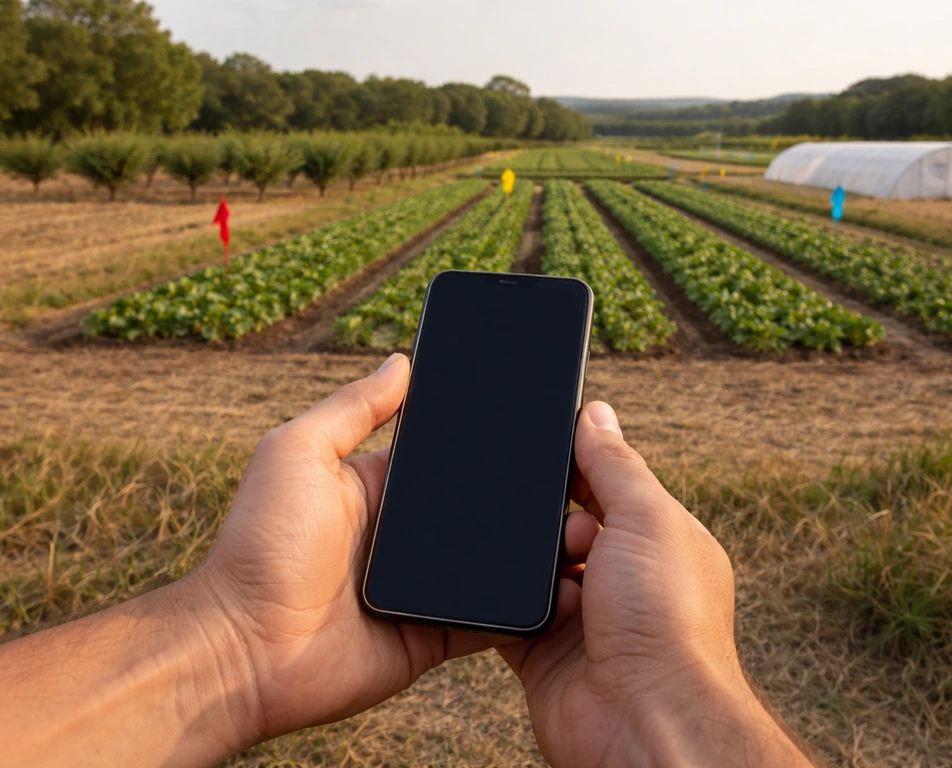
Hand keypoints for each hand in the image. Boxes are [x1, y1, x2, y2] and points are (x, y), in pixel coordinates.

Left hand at [193, 353, 580, 742]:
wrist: (244, 651)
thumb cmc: (260, 546)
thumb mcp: (297, 454)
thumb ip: (351, 410)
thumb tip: (401, 361)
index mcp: (380, 488)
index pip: (446, 456)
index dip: (485, 439)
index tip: (535, 416)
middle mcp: (407, 536)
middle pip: (479, 508)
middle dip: (522, 495)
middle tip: (576, 477)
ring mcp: (424, 588)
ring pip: (495, 562)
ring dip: (532, 550)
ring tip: (582, 528)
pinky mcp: (435, 636)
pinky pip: (490, 620)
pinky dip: (522, 611)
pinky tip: (561, 588)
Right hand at [499, 402, 814, 767]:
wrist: (644, 719)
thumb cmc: (667, 620)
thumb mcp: (648, 518)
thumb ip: (616, 463)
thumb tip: (596, 413)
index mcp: (658, 541)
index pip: (611, 485)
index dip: (581, 464)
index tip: (548, 444)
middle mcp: (622, 578)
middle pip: (566, 522)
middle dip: (554, 515)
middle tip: (559, 523)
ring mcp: (582, 616)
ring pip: (533, 565)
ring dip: (531, 562)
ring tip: (547, 567)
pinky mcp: (542, 650)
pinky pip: (506, 611)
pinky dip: (503, 602)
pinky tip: (509, 593)